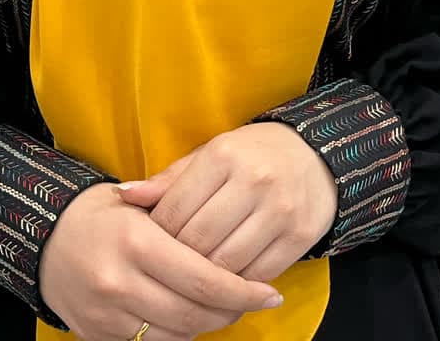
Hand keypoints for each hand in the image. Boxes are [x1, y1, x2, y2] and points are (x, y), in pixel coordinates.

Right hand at [39, 181, 284, 340]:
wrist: (47, 239)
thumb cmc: (104, 214)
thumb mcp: (141, 205)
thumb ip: (184, 221)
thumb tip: (237, 244)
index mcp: (137, 243)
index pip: (203, 279)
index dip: (243, 291)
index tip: (268, 292)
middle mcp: (121, 282)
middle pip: (195, 313)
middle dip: (232, 311)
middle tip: (256, 301)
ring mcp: (107, 315)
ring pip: (178, 334)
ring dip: (208, 325)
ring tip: (227, 308)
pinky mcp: (98, 336)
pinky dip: (179, 333)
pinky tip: (192, 316)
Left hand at [117, 123, 337, 283]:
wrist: (314, 156)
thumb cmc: (250, 156)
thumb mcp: (209, 156)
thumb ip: (169, 180)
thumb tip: (124, 196)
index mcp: (224, 155)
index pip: (175, 209)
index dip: (156, 235)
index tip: (149, 246)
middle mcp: (254, 180)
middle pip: (199, 240)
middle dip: (178, 261)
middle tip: (167, 270)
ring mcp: (280, 210)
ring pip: (227, 264)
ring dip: (205, 279)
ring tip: (192, 280)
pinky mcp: (300, 236)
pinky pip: (258, 274)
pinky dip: (237, 284)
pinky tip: (226, 281)